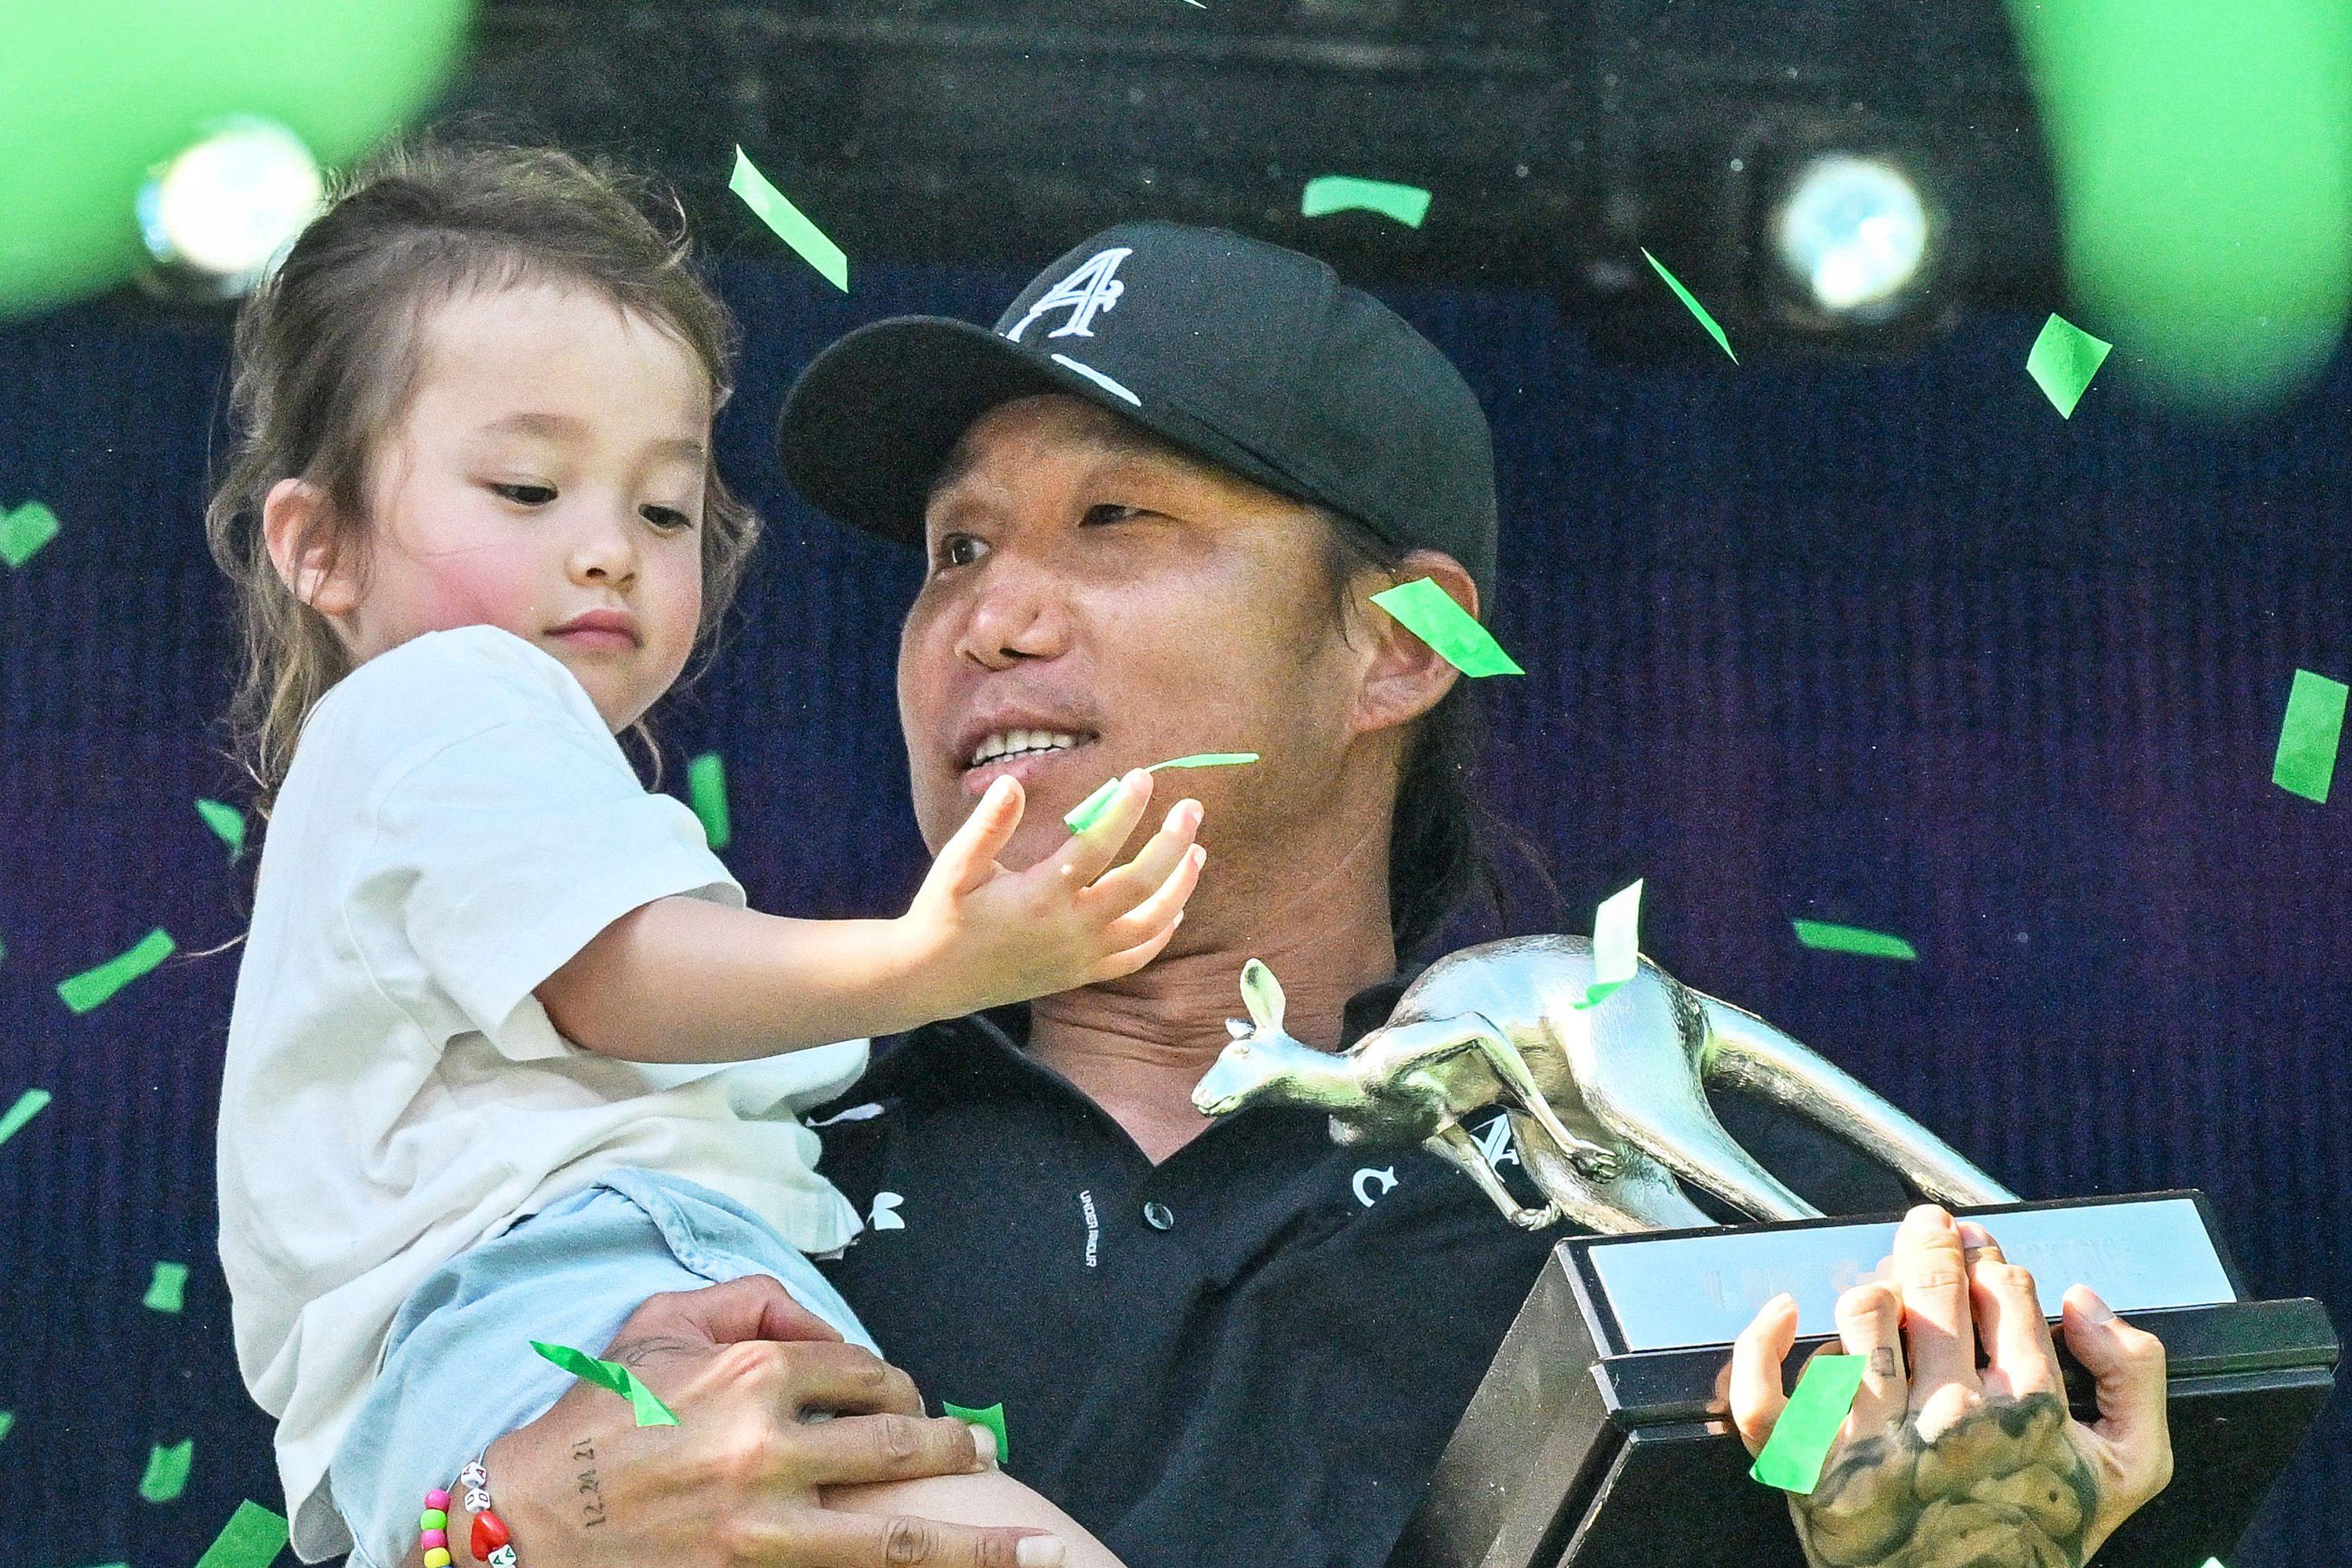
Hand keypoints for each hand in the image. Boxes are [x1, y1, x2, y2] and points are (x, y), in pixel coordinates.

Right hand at [463, 1275, 1054, 1567]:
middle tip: (982, 1454)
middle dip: (955, 1450)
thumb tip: (822, 1324)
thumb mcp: (662, 1326)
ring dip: (976, 1547)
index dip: (893, 1388)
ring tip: (1034, 1548)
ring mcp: (762, 1529)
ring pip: (897, 1539)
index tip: (902, 1405)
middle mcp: (770, 1449)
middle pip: (901, 1448)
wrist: (522, 1526)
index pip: (866, 1374)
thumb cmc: (594, 1418)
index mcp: (754, 1374)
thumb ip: (750, 1305)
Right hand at [897, 771, 1204, 1013]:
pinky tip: (1176, 907)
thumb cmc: (945, 914)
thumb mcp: (957, 865)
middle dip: (1172, 843)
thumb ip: (989, 824)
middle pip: (1140, 884)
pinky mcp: (1083, 974)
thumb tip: (1014, 781)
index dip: (1124, 810)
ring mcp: (1081, 956)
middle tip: (1192, 808)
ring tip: (1198, 851)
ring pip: (1150, 924)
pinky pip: (1135, 957)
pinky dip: (1161, 932)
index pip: (1096, 846)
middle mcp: (1070, 928)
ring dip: (1180, 886)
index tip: (1143, 778)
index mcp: (1040, 896)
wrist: (935, 979)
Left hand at [1729, 1205, 2173, 1567]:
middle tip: (1929, 1231)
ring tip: (1885, 1295)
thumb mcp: (2128, 1469)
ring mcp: (1868, 1444)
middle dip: (1934, 1247)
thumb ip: (2134, 1374)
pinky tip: (1783, 1309)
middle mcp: (1946, 1421)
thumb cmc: (2039, 1533)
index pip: (2002, 1291)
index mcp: (2024, 1411)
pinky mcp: (1804, 1470)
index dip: (1990, 1263)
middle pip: (1931, 1291)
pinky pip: (1760, 1393)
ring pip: (1858, 1317)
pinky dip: (1761, 1343)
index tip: (1980, 1256)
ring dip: (1874, 1290)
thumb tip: (2080, 1297)